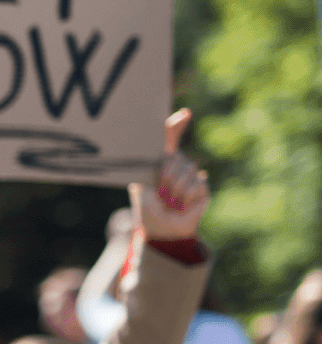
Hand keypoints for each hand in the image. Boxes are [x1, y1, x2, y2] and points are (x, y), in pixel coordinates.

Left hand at [133, 109, 208, 241]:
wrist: (161, 229)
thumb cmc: (147, 208)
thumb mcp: (141, 184)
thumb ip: (149, 166)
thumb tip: (159, 151)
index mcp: (159, 161)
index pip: (169, 138)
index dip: (176, 125)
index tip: (185, 114)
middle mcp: (177, 164)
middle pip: (175, 158)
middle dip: (165, 177)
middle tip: (159, 194)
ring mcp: (191, 175)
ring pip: (187, 171)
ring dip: (174, 190)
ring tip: (169, 202)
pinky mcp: (202, 187)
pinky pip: (197, 185)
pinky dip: (186, 198)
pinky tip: (182, 205)